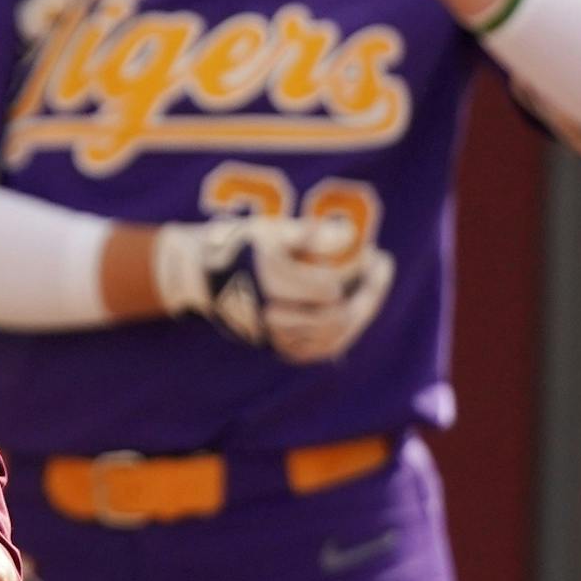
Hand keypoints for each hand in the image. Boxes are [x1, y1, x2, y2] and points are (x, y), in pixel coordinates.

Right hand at [153, 214, 395, 362]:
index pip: (330, 290)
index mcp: (269, 281)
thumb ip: (309, 234)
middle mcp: (269, 313)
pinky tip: (350, 313)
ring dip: (357, 315)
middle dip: (367, 296)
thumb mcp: (271, 230)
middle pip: (336, 318)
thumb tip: (349, 235)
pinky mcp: (274, 346)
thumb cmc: (239, 245)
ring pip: (331, 339)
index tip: (377, 255)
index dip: (361, 274)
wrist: (200, 275)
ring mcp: (272, 334)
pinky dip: (339, 334)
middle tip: (380, 271)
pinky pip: (318, 350)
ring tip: (368, 291)